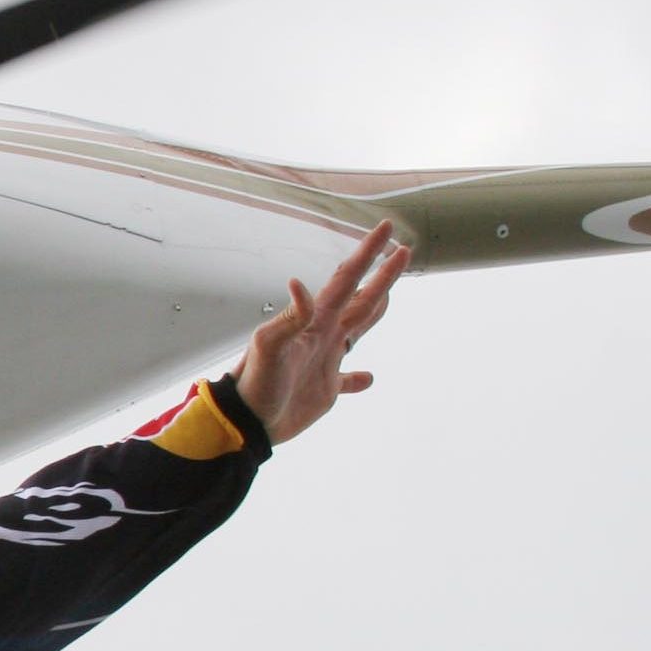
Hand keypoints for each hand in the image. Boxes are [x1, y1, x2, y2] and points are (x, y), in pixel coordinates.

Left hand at [230, 221, 410, 445]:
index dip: (367, 254)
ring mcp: (325, 361)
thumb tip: (299, 284)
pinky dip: (358, 379)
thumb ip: (289, 319)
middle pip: (361, 298)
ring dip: (375, 311)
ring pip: (358, 329)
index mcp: (315, 322)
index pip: (347, 280)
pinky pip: (347, 381)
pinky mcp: (325, 389)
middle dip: (382, 275)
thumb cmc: (256, 383)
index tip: (386, 229)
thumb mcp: (268, 347)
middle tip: (403, 251)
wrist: (247, 421)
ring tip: (387, 295)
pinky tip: (367, 378)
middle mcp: (324, 335)